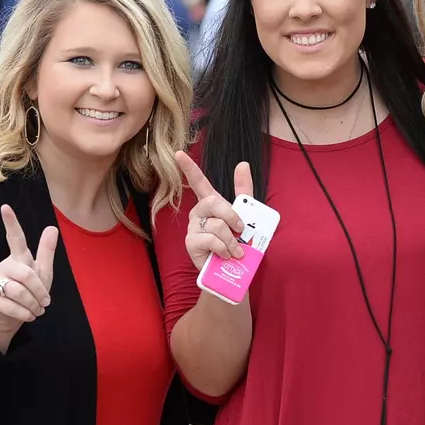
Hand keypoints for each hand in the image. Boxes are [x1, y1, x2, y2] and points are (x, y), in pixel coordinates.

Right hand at [0, 205, 58, 345]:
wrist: (9, 317)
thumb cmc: (28, 292)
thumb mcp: (41, 272)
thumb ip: (46, 252)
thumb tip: (52, 227)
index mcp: (19, 258)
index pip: (15, 238)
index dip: (11, 223)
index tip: (5, 207)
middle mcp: (5, 267)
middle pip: (27, 274)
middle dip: (40, 291)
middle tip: (46, 302)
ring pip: (19, 291)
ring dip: (34, 304)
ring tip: (37, 310)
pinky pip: (13, 306)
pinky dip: (26, 313)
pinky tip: (29, 316)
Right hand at [175, 152, 253, 270]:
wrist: (232, 271)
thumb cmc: (237, 243)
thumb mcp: (245, 216)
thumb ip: (243, 191)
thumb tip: (243, 164)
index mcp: (210, 204)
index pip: (198, 182)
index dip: (188, 167)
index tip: (179, 153)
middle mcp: (198, 213)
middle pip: (214, 203)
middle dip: (233, 217)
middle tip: (240, 231)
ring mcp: (192, 228)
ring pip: (217, 225)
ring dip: (232, 240)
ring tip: (235, 251)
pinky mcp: (191, 243)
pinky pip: (211, 240)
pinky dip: (224, 249)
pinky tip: (225, 256)